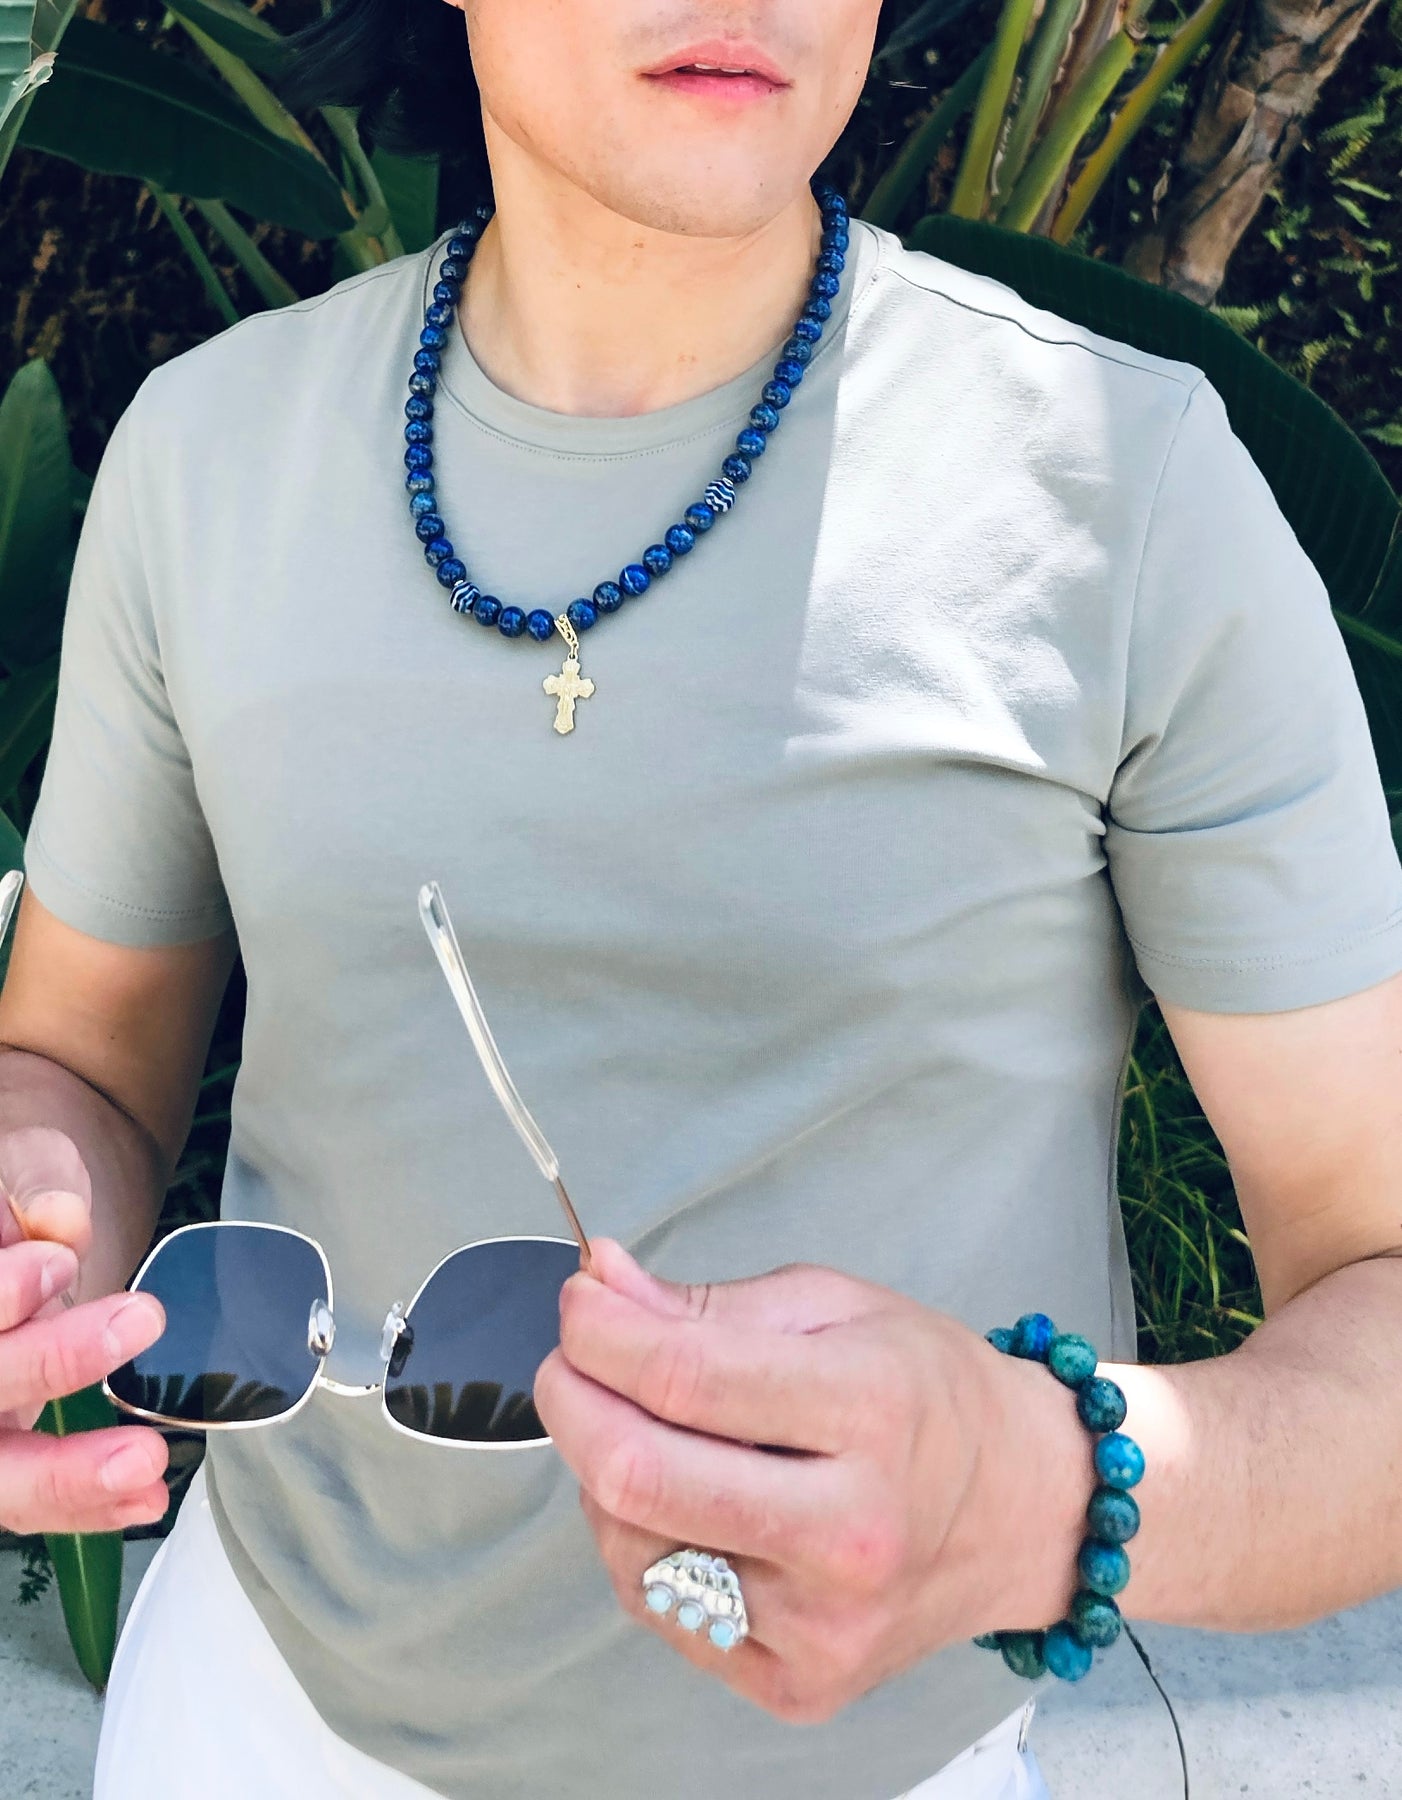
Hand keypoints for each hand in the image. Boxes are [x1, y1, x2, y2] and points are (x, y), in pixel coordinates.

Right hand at [0, 1125, 168, 1533]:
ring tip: (145, 1455)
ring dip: (66, 1473)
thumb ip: (39, 1185)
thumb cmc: (24, 1196)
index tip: (55, 1261)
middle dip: (45, 1363)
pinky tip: (146, 1496)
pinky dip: (88, 1504)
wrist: (39, 1229)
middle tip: (139, 1318)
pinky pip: (30, 1502)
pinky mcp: (4, 1459)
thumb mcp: (29, 1165)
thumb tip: (61, 1219)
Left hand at [534, 1238, 1088, 1723]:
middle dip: (571, 1403)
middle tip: (568, 1363)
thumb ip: (704, 1304)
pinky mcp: (800, 1685)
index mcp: (870, 1412)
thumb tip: (595, 1282)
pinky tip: (679, 1503)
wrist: (1029, 1510)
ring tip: (642, 1433)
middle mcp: (850, 1533)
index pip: (685, 1378)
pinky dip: (641, 1544)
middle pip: (639, 1477)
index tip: (576, 1300)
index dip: (600, 1334)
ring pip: (632, 1550)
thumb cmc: (929, 1390)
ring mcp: (824, 1626)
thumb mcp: (833, 1307)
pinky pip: (661, 1609)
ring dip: (602, 1476)